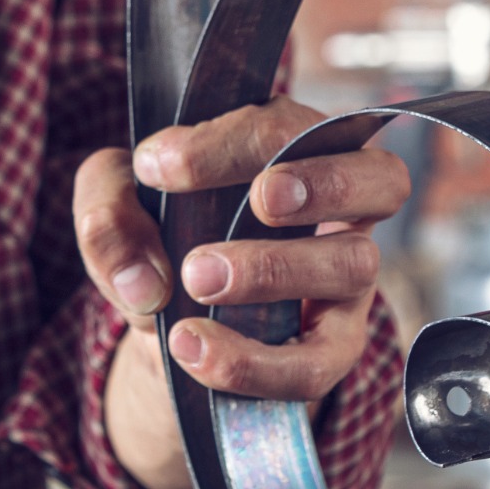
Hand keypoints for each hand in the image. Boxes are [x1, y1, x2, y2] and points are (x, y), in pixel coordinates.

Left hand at [74, 98, 409, 488]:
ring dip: (278, 269)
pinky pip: (319, 362)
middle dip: (318, 185)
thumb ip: (109, 208)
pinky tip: (196, 351)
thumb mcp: (118, 203)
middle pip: (380, 179)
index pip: (287, 126)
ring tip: (198, 279)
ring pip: (356, 265)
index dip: (227, 143)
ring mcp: (346, 274)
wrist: (172, 315)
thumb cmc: (161, 231)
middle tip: (255, 202)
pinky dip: (257, 363)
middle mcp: (339, 204)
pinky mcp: (333, 347)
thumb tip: (144, 279)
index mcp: (292, 144)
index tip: (155, 166)